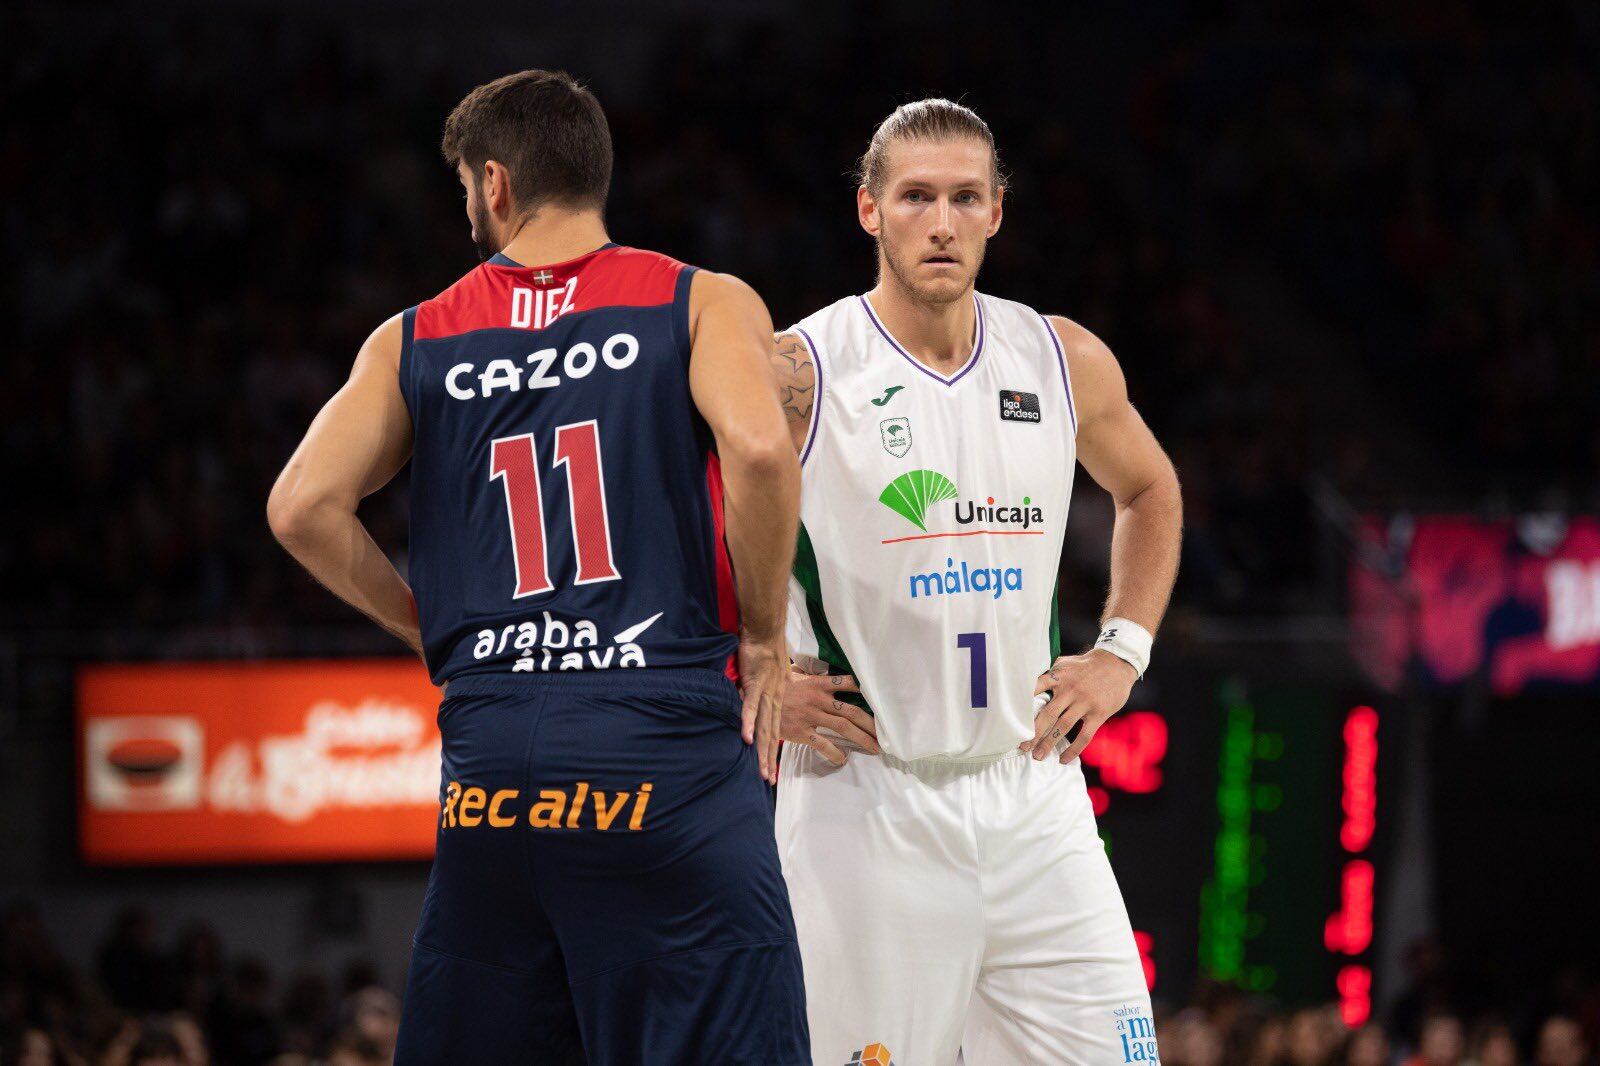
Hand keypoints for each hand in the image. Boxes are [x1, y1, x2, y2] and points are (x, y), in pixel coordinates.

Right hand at [738, 635, 788, 782]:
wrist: (766, 632)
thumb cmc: (767, 651)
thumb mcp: (773, 674)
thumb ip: (771, 689)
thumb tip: (769, 696)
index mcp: (777, 699)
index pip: (775, 730)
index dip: (773, 751)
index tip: (772, 770)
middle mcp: (774, 701)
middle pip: (772, 734)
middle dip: (769, 759)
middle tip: (768, 780)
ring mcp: (765, 694)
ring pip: (765, 727)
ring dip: (763, 750)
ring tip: (763, 770)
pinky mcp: (755, 684)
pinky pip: (750, 706)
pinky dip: (749, 722)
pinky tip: (747, 738)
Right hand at [782, 669, 878, 765]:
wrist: (754, 703)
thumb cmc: (775, 689)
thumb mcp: (793, 676)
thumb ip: (808, 675)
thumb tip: (815, 671)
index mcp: (818, 684)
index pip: (848, 683)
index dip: (864, 690)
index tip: (878, 701)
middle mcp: (819, 699)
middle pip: (852, 711)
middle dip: (870, 724)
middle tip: (883, 735)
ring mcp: (811, 716)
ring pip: (843, 727)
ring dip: (862, 739)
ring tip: (874, 748)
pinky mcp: (802, 732)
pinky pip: (824, 744)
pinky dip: (835, 753)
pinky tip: (843, 759)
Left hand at [1021, 649, 1136, 762]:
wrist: (1118, 663)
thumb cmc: (1087, 664)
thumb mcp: (1066, 662)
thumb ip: (1049, 671)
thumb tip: (1027, 677)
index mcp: (1059, 676)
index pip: (1035, 690)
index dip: (1022, 704)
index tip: (1011, 719)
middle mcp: (1070, 690)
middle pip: (1047, 715)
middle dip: (1032, 733)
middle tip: (1022, 747)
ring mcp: (1084, 703)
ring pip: (1062, 727)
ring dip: (1049, 743)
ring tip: (1038, 756)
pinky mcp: (1098, 714)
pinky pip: (1084, 736)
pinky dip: (1073, 749)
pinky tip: (1064, 759)